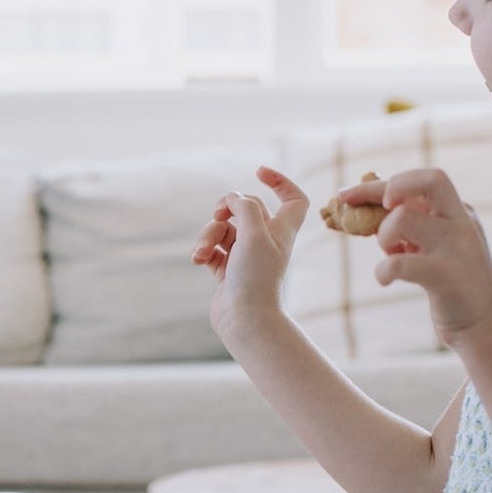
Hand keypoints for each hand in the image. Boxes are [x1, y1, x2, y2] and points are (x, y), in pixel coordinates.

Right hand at [194, 166, 306, 339]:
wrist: (245, 320)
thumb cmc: (256, 278)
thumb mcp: (253, 233)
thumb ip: (244, 207)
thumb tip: (232, 199)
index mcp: (281, 231)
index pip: (293, 199)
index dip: (280, 181)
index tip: (258, 172)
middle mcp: (265, 241)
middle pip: (246, 210)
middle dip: (226, 209)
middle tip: (218, 215)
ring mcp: (245, 256)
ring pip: (223, 229)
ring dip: (208, 234)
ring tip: (202, 251)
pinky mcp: (227, 271)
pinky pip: (212, 249)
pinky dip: (203, 251)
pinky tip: (198, 260)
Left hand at [362, 169, 491, 346]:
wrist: (485, 325)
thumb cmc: (451, 283)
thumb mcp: (437, 245)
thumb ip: (414, 223)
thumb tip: (367, 205)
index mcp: (457, 210)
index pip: (422, 179)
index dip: (379, 184)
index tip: (347, 195)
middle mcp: (461, 222)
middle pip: (430, 179)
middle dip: (390, 188)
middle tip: (380, 212)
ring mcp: (456, 247)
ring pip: (402, 219)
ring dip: (383, 237)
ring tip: (391, 254)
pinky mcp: (446, 276)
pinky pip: (399, 263)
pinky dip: (382, 270)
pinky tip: (386, 279)